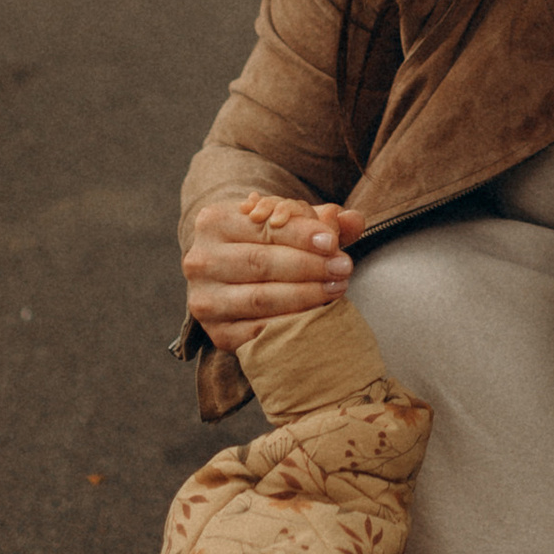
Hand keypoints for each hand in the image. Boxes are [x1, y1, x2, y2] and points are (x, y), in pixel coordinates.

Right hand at [180, 190, 359, 335]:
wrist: (235, 279)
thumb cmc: (267, 243)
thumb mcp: (290, 224)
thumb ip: (323, 220)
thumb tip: (354, 220)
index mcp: (212, 221)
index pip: (263, 227)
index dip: (301, 235)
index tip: (333, 242)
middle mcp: (199, 260)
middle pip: (260, 263)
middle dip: (308, 266)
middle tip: (343, 268)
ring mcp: (205, 300)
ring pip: (260, 299)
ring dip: (305, 295)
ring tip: (336, 288)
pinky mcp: (217, 333)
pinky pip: (258, 331)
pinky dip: (291, 323)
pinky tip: (317, 315)